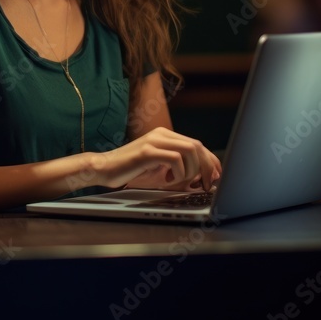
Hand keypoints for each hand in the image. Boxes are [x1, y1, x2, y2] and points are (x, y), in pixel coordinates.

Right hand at [95, 128, 220, 191]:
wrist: (103, 168)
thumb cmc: (130, 170)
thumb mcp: (157, 168)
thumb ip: (176, 167)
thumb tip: (202, 179)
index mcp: (165, 136)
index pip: (197, 145)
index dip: (211, 161)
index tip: (216, 177)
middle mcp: (161, 134)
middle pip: (197, 146)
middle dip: (207, 168)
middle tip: (207, 185)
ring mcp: (154, 141)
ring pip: (190, 151)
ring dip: (191, 171)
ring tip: (178, 181)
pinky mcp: (147, 151)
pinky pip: (175, 159)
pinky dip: (177, 173)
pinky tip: (166, 180)